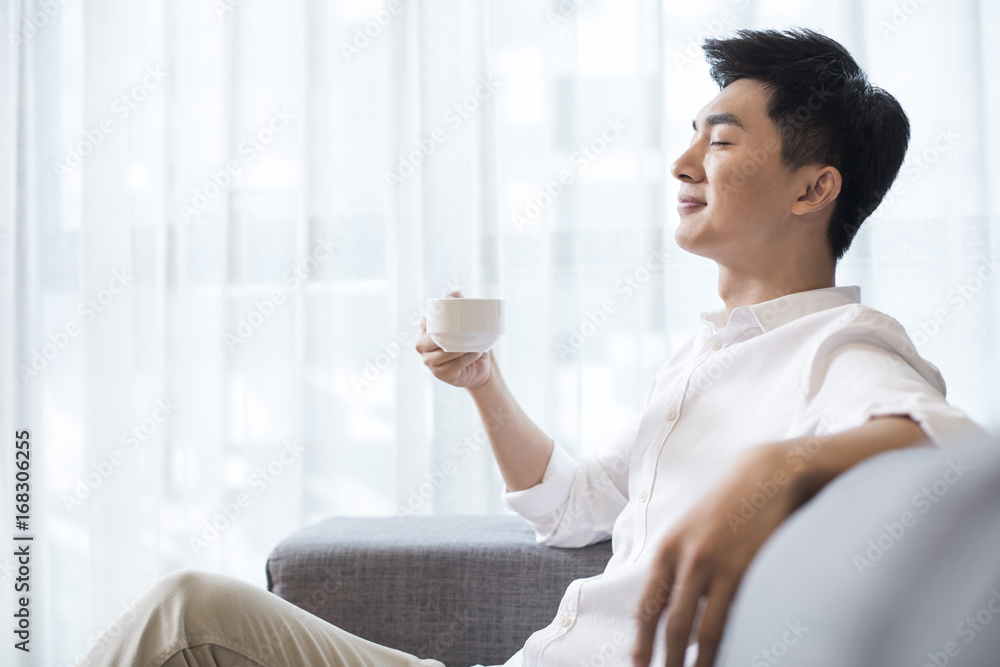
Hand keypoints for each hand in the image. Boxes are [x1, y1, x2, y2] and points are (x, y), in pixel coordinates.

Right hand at [415, 291, 494, 389]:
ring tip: (474, 344)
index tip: (454, 317)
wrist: (482, 364)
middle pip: (431, 340)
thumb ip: (459, 305)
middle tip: (466, 331)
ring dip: (460, 348)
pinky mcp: (439, 374)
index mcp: (426, 330)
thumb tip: (454, 294)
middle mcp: (423, 345)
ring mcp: (429, 361)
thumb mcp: (467, 322)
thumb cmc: (471, 340)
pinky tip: (475, 354)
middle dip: (448, 335)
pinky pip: (451, 366)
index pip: (427, 321)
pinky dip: (465, 359)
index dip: (438, 319)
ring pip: (441, 354)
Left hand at [631, 444, 797, 666]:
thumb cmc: (726, 506)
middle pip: (671, 624)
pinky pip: (732, 617)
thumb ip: (676, 565)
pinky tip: (728, 657)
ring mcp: (717, 565)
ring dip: (698, 661)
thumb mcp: (689, 530)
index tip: (638, 665)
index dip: (641, 641)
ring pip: (702, 629)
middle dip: (666, 660)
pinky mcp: (746, 569)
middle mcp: (686, 558)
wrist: (765, 476)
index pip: (647, 606)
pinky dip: (727, 643)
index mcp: (666, 550)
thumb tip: (666, 607)